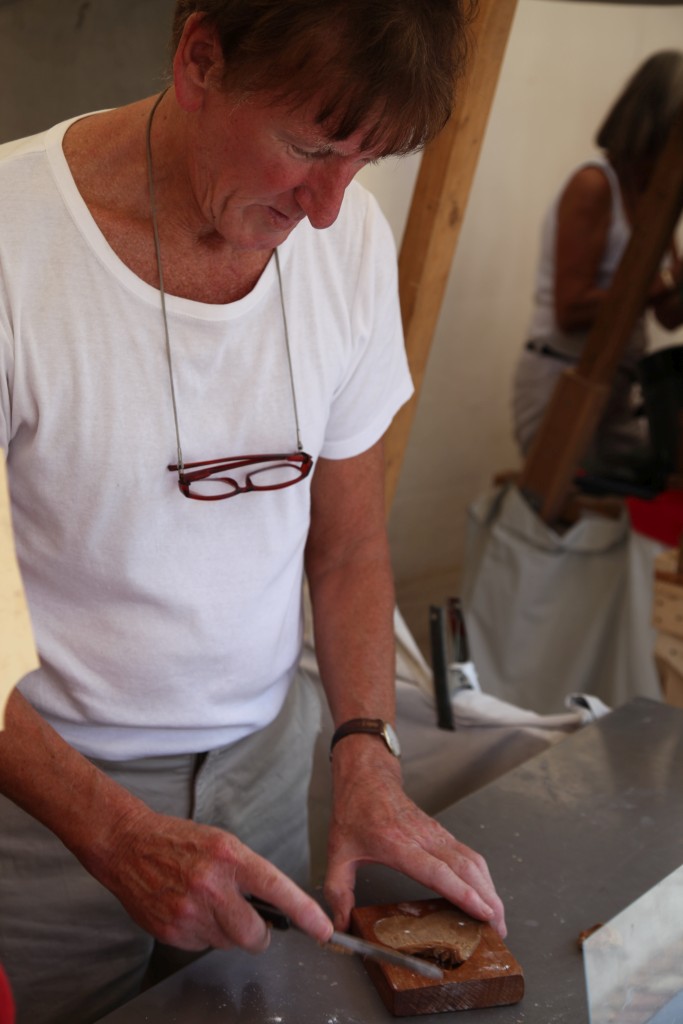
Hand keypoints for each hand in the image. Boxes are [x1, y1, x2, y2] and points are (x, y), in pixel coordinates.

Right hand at [89, 805, 332, 952]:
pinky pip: (202, 945)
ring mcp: (189, 911)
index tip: (322, 929)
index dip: (304, 912)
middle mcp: (210, 886)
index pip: (276, 888)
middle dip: (260, 935)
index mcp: (229, 858)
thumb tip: (273, 904)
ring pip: (228, 943)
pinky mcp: (171, 930)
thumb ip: (248, 872)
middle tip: (255, 923)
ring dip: (227, 932)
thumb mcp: (222, 843)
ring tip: (210, 905)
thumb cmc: (179, 841)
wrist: (129, 845)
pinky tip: (190, 909)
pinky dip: (203, 933)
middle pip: (253, 935)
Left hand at [323, 741, 505, 937]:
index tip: (482, 912)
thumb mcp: (337, 852)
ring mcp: (436, 833)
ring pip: (473, 860)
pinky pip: (469, 854)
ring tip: (498, 918)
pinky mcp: (442, 833)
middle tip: (498, 930)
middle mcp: (423, 837)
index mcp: (398, 844)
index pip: (437, 871)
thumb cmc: (355, 810)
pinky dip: (482, 876)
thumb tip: (341, 924)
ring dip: (490, 889)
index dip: (463, 893)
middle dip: (487, 900)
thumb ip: (337, 890)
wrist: (367, 777)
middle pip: (466, 868)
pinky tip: (485, 893)